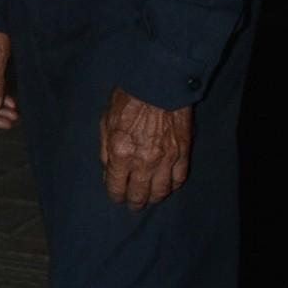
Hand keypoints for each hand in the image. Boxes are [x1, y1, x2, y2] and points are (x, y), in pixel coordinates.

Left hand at [99, 88, 193, 208]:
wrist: (157, 83)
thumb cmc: (127, 98)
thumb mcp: (105, 122)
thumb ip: (105, 150)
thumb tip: (108, 171)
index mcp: (120, 153)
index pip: (116, 187)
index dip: (115, 195)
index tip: (116, 196)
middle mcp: (142, 161)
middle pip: (139, 195)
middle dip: (134, 203)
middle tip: (133, 204)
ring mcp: (165, 159)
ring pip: (161, 192)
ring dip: (154, 198)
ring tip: (150, 198)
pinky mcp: (183, 153)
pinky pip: (179, 179)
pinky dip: (173, 186)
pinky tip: (167, 186)